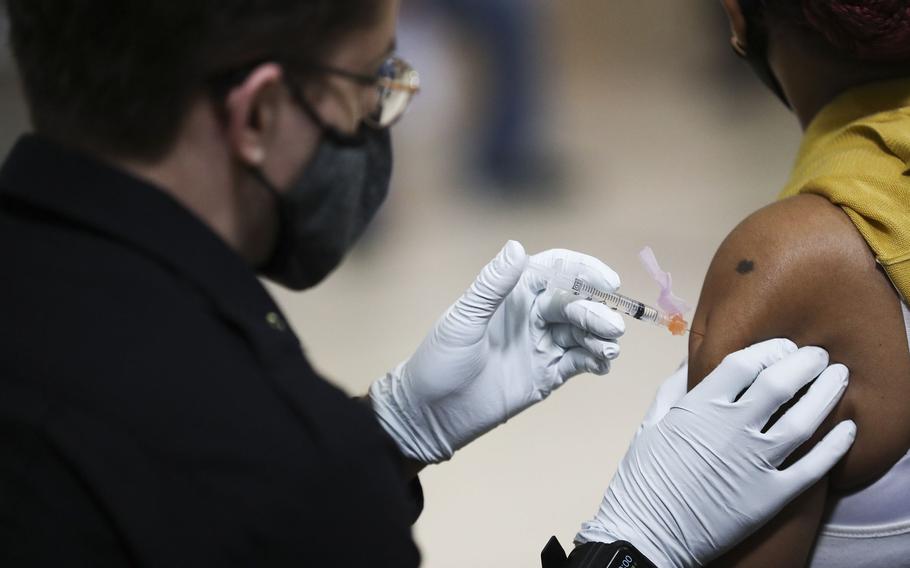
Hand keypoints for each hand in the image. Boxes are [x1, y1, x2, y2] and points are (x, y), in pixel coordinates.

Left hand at [370, 241, 624, 463]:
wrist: (431, 414)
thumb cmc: (439, 360)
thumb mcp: (464, 320)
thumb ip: (492, 285)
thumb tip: (517, 246)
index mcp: (512, 292)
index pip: (557, 269)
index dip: (584, 270)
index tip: (606, 281)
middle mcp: (532, 314)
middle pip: (575, 303)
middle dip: (596, 311)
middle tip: (611, 327)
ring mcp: (542, 344)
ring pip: (582, 332)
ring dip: (600, 337)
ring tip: (610, 348)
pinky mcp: (547, 374)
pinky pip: (579, 361)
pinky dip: (596, 360)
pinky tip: (603, 364)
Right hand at [576, 339, 856, 567]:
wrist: (645, 533)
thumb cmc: (643, 478)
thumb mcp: (651, 423)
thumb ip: (674, 388)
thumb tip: (691, 360)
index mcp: (698, 406)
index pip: (744, 362)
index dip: (769, 349)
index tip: (783, 347)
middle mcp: (730, 428)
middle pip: (779, 382)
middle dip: (804, 362)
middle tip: (818, 355)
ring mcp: (753, 463)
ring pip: (803, 419)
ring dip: (826, 393)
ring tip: (838, 378)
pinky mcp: (771, 496)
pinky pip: (813, 467)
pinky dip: (834, 445)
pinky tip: (847, 428)